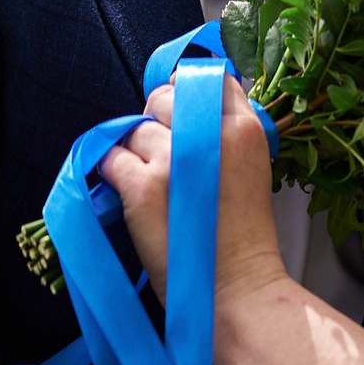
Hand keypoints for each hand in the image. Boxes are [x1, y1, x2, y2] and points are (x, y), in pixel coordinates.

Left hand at [97, 73, 288, 304]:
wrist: (237, 286)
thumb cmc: (243, 234)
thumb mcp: (253, 166)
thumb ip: (227, 132)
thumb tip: (184, 101)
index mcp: (245, 128)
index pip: (208, 78)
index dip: (189, 94)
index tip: (184, 117)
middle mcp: (210, 134)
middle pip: (163, 97)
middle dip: (158, 120)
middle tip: (168, 158)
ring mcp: (173, 158)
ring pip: (134, 131)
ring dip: (136, 153)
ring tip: (156, 187)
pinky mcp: (142, 186)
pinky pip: (110, 158)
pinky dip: (113, 173)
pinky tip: (129, 193)